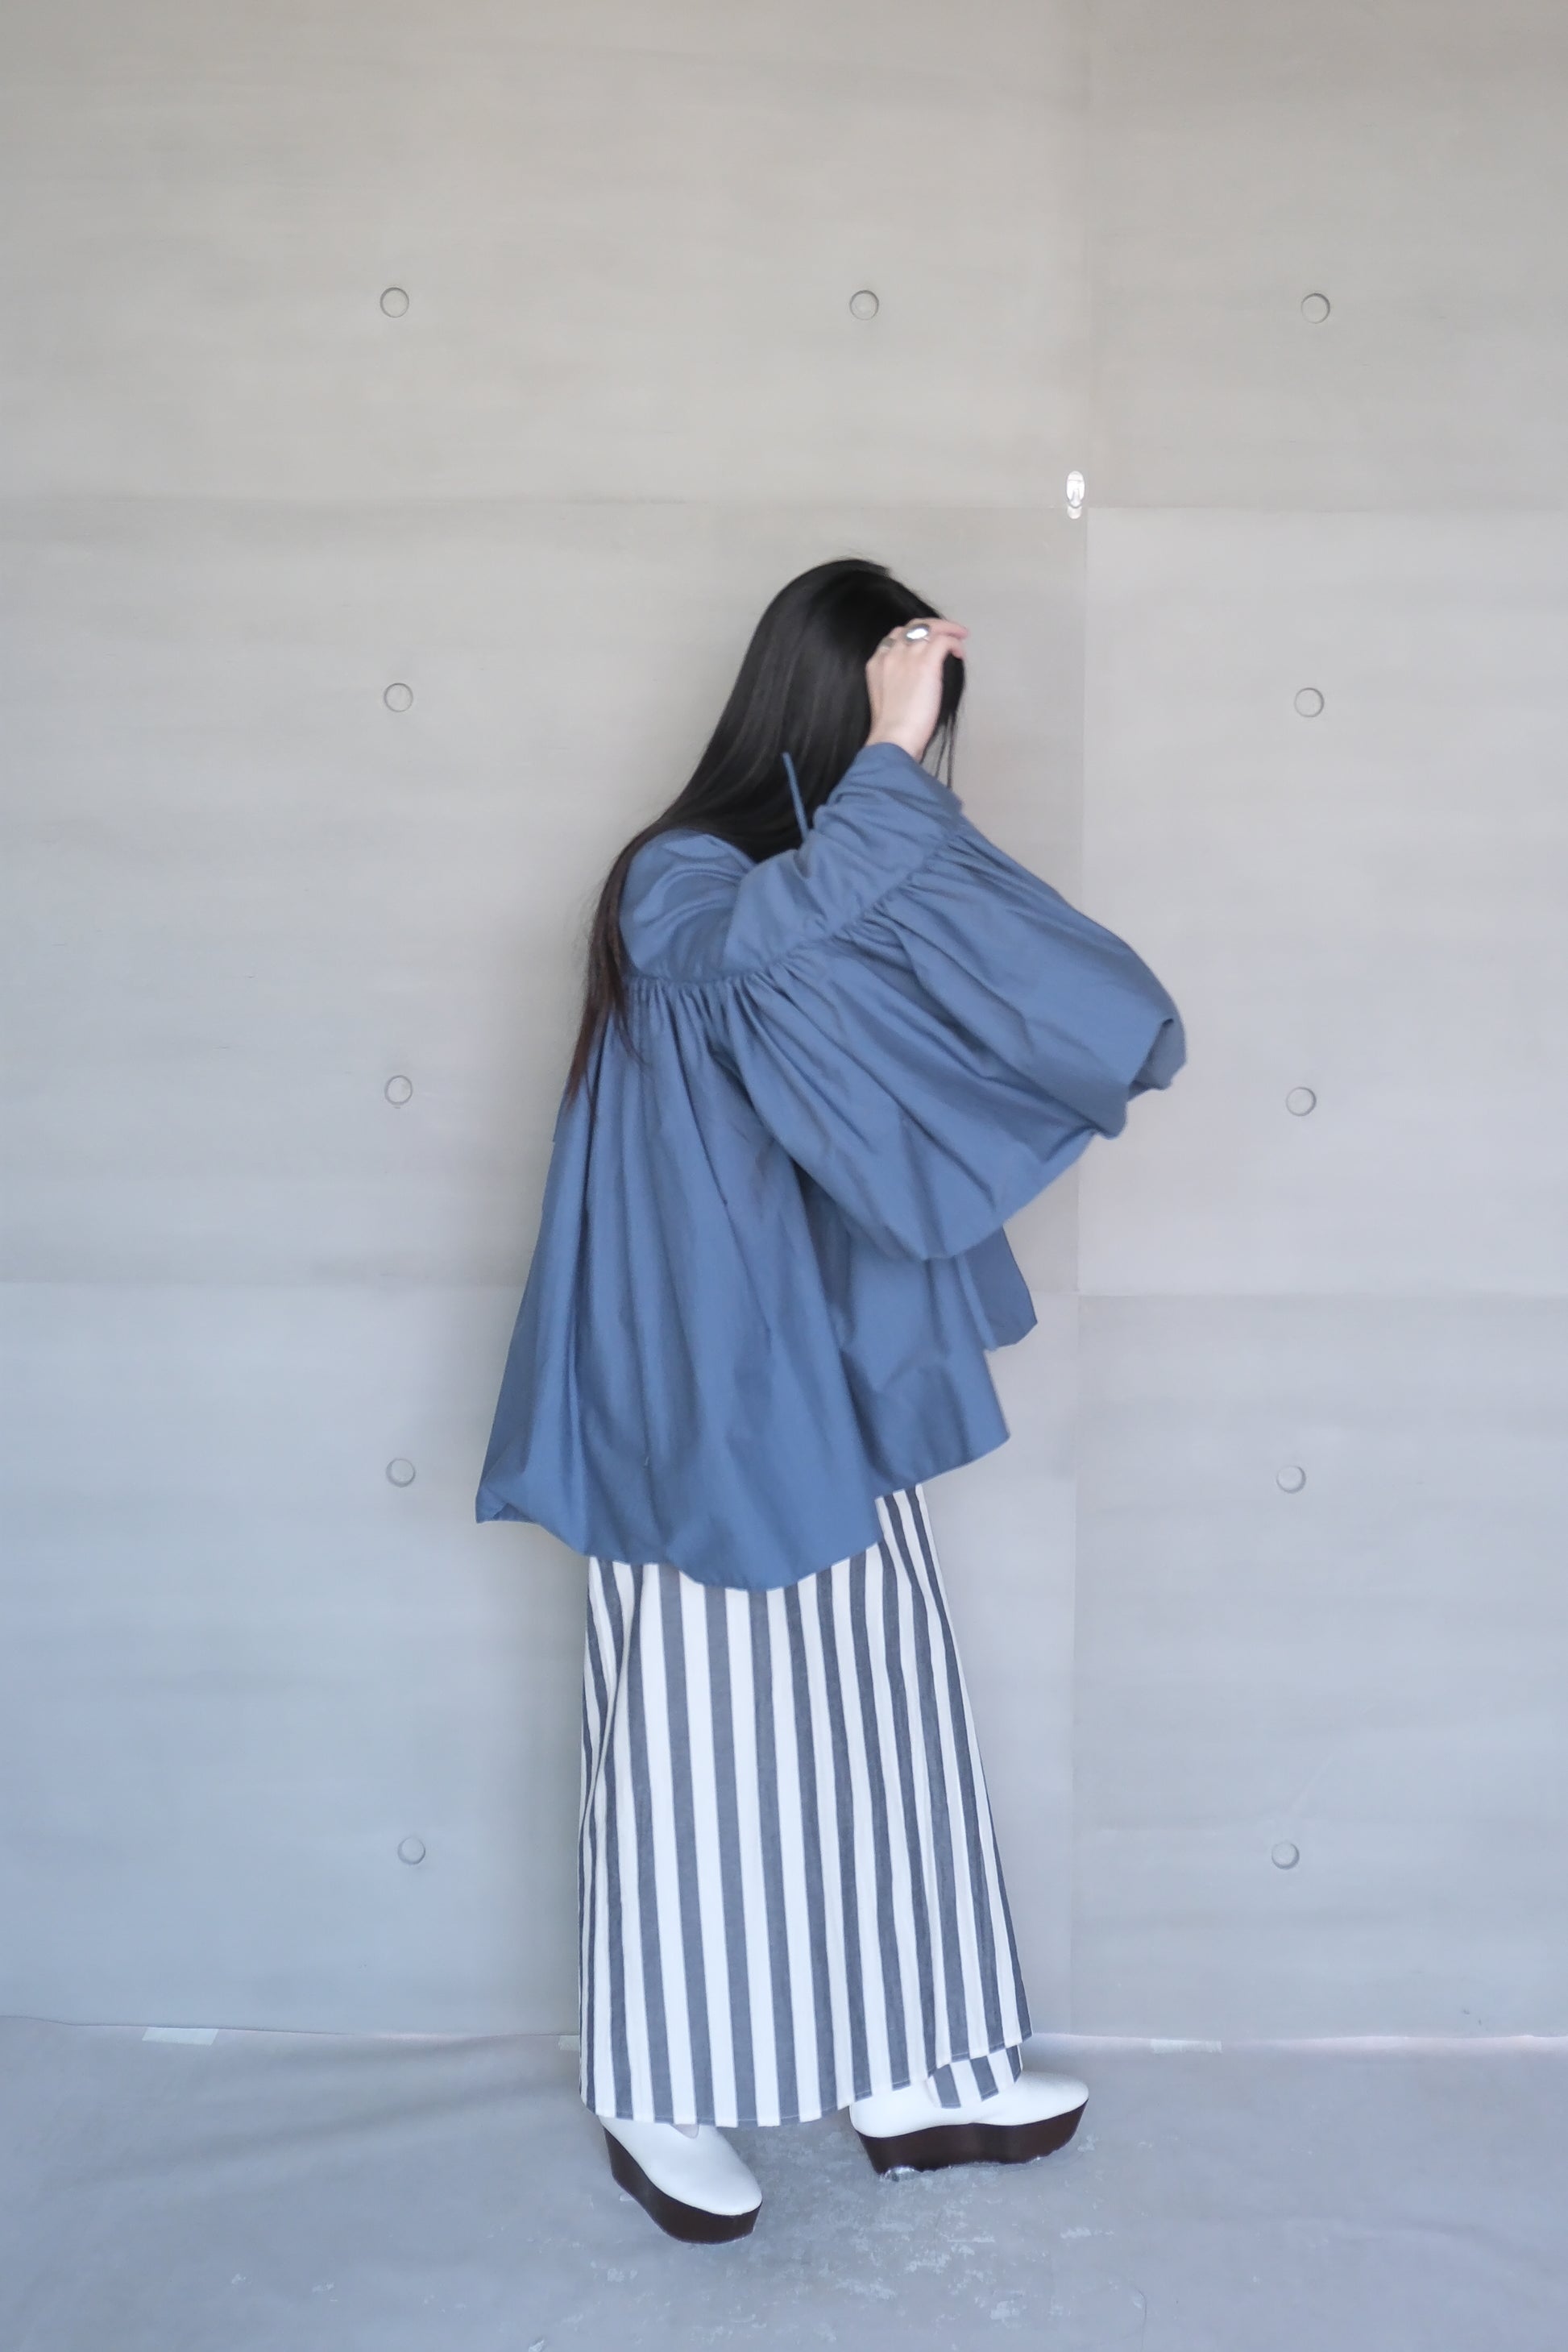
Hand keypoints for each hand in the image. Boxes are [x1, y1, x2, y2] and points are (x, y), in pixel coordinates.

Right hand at [864, 618, 968, 758]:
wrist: (893, 738)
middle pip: (912, 626)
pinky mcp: (926, 663)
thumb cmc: (891, 729)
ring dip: (948, 630)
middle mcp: (890, 654)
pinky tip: (960, 655)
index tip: (926, 643)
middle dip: (932, 625)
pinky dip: (955, 643)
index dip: (913, 636)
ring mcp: (908, 657)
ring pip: (930, 627)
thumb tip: (916, 681)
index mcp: (877, 663)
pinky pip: (945, 640)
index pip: (895, 637)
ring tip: (961, 637)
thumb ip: (895, 682)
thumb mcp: (885, 698)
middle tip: (948, 631)